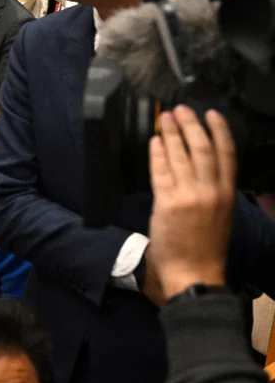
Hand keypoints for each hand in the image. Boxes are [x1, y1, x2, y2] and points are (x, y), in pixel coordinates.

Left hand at [145, 106, 235, 305]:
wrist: (193, 274)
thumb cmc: (206, 247)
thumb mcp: (221, 215)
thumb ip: (213, 191)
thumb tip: (203, 168)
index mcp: (227, 194)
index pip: (227, 154)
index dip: (220, 131)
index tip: (212, 113)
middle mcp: (210, 191)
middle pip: (201, 148)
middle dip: (190, 125)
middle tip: (180, 109)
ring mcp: (189, 196)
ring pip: (180, 156)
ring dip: (171, 134)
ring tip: (164, 118)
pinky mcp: (167, 203)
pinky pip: (160, 171)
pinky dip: (157, 154)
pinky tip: (154, 142)